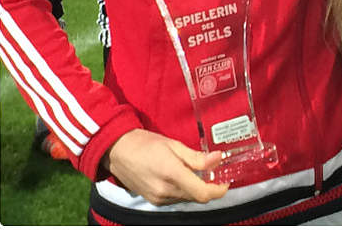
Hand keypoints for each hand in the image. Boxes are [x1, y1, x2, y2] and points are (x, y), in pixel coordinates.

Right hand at [104, 129, 230, 206]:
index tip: (225, 182)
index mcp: (172, 173)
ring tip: (190, 171)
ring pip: (186, 198)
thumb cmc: (143, 142)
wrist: (116, 150)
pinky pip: (175, 199)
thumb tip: (218, 159)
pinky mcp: (153, 200)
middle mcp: (165, 190)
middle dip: (206, 187)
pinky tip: (177, 177)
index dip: (218, 191)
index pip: (203, 193)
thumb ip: (196, 157)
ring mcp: (158, 197)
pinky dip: (181, 190)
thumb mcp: (172, 144)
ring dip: (193, 188)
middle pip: (197, 197)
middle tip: (209, 172)